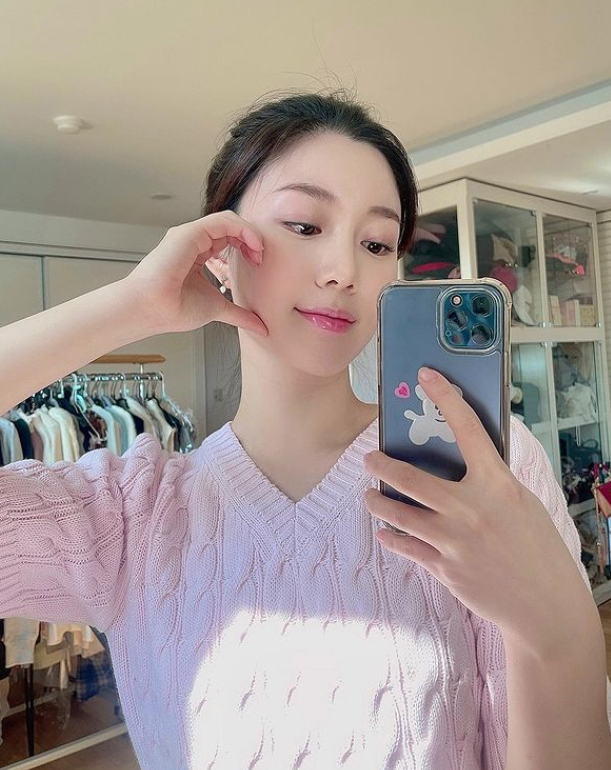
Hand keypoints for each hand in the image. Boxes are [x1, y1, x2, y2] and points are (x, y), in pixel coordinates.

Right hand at [122, 211, 267, 336]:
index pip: (228, 240)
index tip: (258, 265)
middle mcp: (193, 241)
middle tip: (260, 258)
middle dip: (251, 240)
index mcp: (197, 254)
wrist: (151, 310)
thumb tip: (261, 327)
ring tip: (258, 252)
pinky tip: (252, 245)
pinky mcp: (189, 232)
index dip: (247, 248)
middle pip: (231, 228)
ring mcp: (190, 235)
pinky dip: (242, 229)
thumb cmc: (173, 309)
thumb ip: (239, 314)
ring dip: (249, 233)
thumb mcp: (217, 308)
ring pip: (229, 221)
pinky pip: (223, 221)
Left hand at [363, 366, 590, 643]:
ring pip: (397, 513)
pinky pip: (405, 547)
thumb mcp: (520, 503)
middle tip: (369, 460)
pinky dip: (391, 538)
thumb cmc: (537, 548)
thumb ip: (490, 483)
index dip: (445, 396)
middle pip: (410, 477)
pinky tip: (384, 533)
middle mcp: (471, 508)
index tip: (426, 375)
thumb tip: (459, 464)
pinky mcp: (444, 569)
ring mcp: (454, 540)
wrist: (546, 607)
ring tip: (368, 496)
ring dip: (377, 502)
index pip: (468, 428)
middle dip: (381, 465)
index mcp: (497, 484)